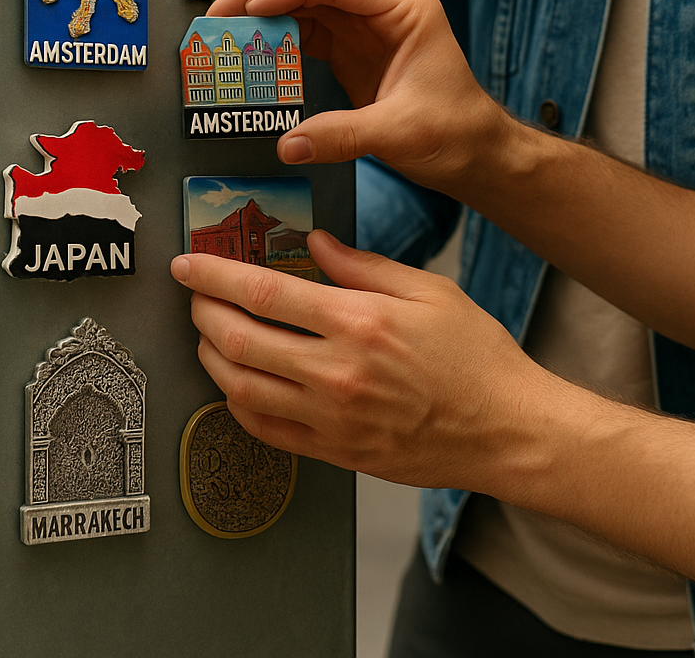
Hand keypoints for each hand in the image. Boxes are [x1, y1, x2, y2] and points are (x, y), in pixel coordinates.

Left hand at [170, 229, 542, 487]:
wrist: (506, 429)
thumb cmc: (476, 356)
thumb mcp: (428, 291)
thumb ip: (364, 265)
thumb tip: (316, 242)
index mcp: (358, 322)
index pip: (262, 292)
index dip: (214, 276)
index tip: (189, 265)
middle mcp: (336, 372)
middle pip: (238, 339)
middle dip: (201, 312)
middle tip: (194, 295)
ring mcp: (332, 418)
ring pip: (241, 388)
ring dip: (211, 356)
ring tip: (208, 334)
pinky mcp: (335, 451)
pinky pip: (265, 430)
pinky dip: (237, 404)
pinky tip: (236, 383)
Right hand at [206, 0, 507, 196]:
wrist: (476, 155)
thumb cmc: (455, 133)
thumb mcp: (400, 133)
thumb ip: (343, 136)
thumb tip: (288, 146)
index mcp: (404, 9)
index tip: (250, 8)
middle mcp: (381, 10)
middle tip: (219, 12)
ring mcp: (364, 30)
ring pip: (304, 4)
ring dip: (263, 12)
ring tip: (223, 28)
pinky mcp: (351, 53)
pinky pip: (306, 34)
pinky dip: (276, 39)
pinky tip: (250, 50)